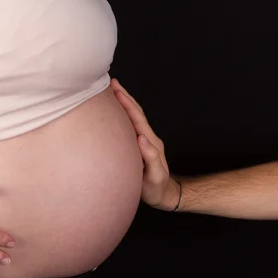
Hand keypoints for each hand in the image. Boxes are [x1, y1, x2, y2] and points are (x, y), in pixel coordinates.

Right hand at [111, 78, 181, 210]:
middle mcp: (148, 138)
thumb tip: (140, 138)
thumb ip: (151, 157)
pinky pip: (131, 124)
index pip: (137, 119)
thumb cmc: (157, 188)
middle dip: (124, 96)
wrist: (165, 195)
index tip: (116, 90)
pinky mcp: (140, 144)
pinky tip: (116, 112)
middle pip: (136, 112)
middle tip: (112, 83)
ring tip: (113, 91)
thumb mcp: (154, 176)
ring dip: (125, 102)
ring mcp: (145, 140)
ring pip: (134, 117)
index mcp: (150, 143)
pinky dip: (124, 114)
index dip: (127, 104)